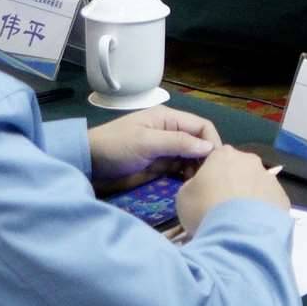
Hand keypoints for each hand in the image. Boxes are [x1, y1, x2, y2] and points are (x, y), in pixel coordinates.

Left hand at [89, 106, 220, 187]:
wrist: (89, 164)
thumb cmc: (116, 147)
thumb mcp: (146, 142)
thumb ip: (177, 143)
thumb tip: (209, 148)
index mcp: (169, 119)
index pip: (201, 126)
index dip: (212, 142)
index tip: (217, 164)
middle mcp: (171, 132)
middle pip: (199, 142)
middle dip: (207, 158)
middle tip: (210, 178)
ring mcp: (165, 150)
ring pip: (192, 157)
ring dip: (199, 168)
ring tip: (201, 184)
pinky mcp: (160, 166)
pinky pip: (181, 169)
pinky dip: (188, 176)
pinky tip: (190, 186)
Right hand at [175, 142, 287, 231]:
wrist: (238, 234)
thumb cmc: (205, 209)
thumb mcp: (184, 196)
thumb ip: (193, 185)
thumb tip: (203, 188)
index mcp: (224, 154)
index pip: (215, 159)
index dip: (210, 177)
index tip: (206, 194)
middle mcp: (250, 160)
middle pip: (239, 170)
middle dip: (232, 186)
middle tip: (222, 209)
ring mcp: (269, 179)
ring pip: (256, 187)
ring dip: (248, 199)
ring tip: (238, 223)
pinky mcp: (283, 198)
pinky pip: (269, 203)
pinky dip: (262, 213)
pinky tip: (253, 228)